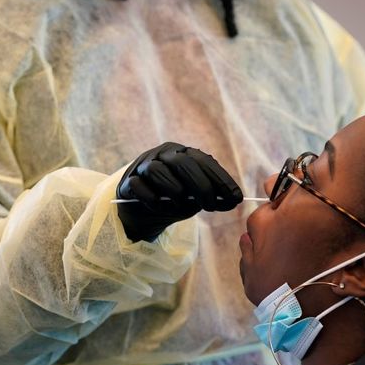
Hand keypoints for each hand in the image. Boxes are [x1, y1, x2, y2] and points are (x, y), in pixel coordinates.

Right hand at [116, 142, 242, 241]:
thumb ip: (211, 197)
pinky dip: (152, 199)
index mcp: (183, 153)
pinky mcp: (128, 181)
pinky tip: (159, 207)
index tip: (235, 197)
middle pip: (183, 163)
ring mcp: (143, 165)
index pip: (204, 161)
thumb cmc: (172, 200)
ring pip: (159, 171)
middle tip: (211, 206)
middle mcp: (163, 154)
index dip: (221, 179)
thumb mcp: (194, 198)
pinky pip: (140, 187)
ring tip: (182, 207)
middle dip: (201, 186)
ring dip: (175, 192)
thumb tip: (234, 200)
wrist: (142, 211)